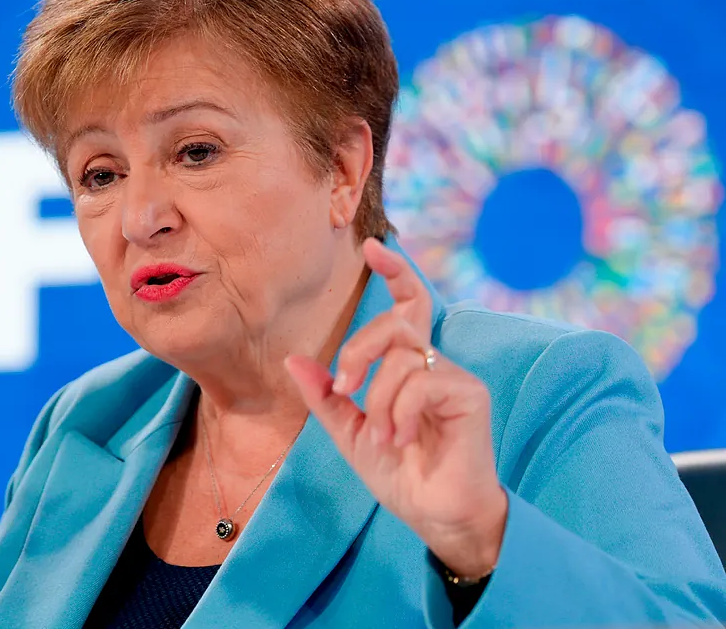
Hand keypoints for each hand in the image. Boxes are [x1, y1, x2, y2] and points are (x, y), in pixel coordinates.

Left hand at [285, 238, 506, 577]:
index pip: (408, 306)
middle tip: (345, 389)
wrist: (435, 516)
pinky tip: (401, 439)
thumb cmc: (401, 474)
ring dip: (378, 401)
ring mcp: (455, 377)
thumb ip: (325, 395)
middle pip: (393, 323)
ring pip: (399, 358)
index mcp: (408, 366)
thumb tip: (291, 358)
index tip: (374, 246)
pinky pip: (420, 381)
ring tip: (382, 438)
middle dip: (357, 351)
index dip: (396, 272)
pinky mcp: (470, 394)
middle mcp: (433, 363)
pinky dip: (399, 412)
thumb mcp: (349, 432)